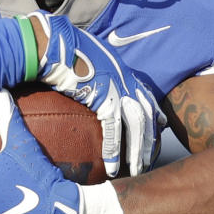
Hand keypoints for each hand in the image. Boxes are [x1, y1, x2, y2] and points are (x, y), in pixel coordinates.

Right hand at [28, 12, 166, 176]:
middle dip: (150, 139)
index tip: (160, 126)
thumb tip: (86, 76)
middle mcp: (124, 78)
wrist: (53, 44)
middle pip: (146, 114)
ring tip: (137, 170)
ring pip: (136, 126)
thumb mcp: (84, 55)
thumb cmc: (60, 48)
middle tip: (149, 159)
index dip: (154, 112)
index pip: (145, 94)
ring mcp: (117, 88)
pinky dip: (113, 152)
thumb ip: (92, 68)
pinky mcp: (104, 98)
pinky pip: (113, 131)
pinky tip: (112, 167)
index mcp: (120, 69)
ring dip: (137, 151)